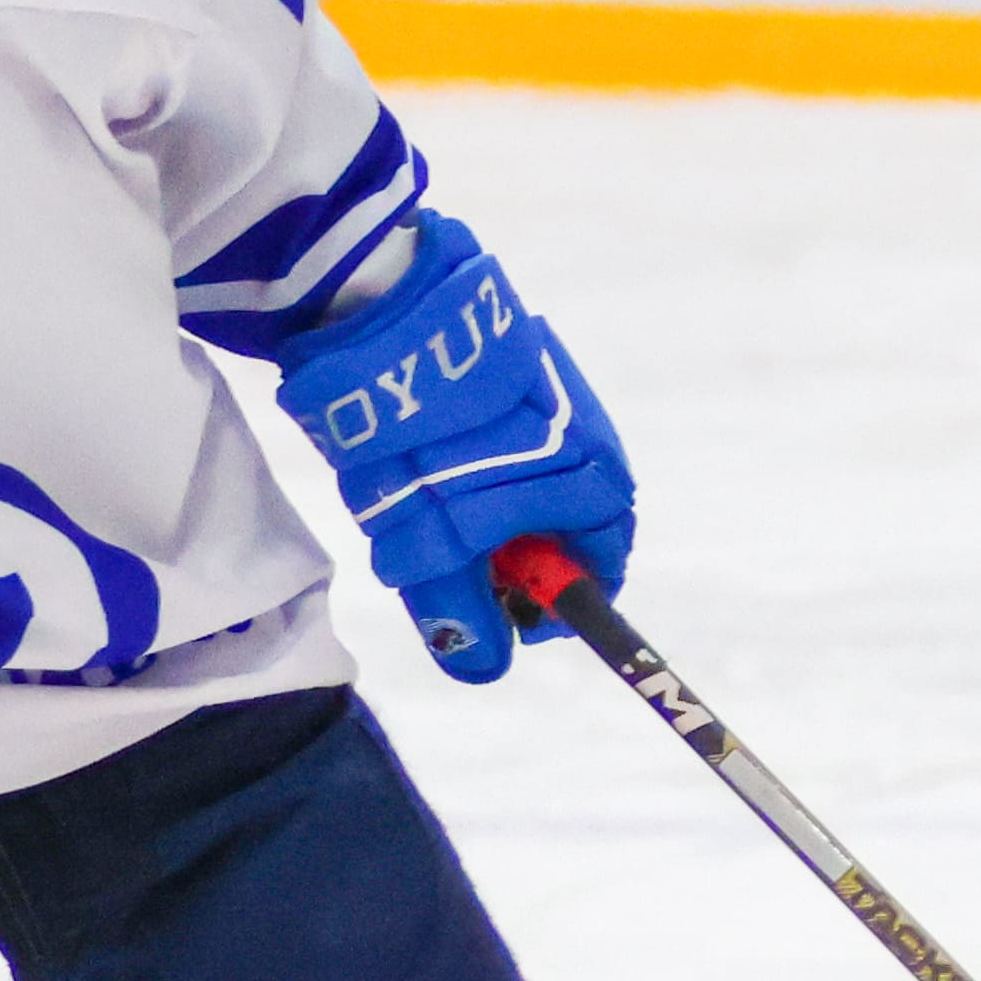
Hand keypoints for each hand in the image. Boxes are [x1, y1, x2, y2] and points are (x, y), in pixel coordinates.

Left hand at [269, 210, 632, 684]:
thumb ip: (460, 609)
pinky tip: (424, 459)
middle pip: (566, 526)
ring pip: (532, 482)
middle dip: (514, 559)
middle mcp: (590, 436)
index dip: (556, 605)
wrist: (378, 312)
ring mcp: (557, 393)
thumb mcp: (431, 542)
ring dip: (489, 512)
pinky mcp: (518, 363)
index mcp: (593, 484)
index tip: (510, 622)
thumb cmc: (414, 435)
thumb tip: (483, 669)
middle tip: (453, 569)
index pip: (601, 568)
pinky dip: (477, 466)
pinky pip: (510, 437)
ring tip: (424, 508)